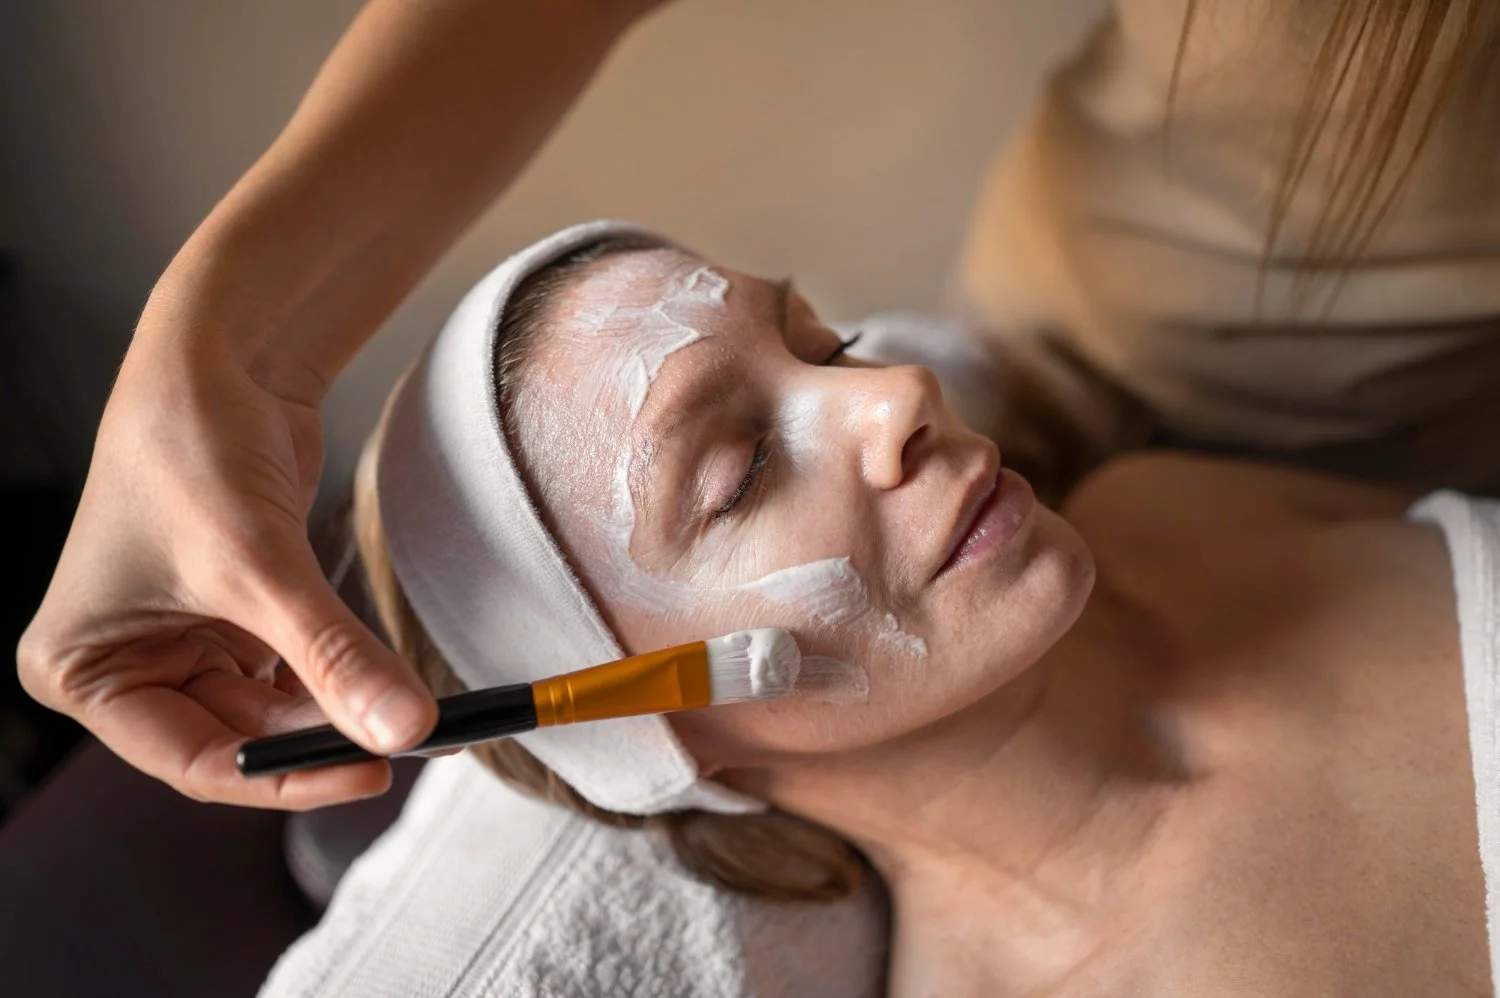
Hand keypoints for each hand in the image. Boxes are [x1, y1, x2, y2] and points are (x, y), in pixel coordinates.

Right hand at [17, 313, 436, 808]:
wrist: (221, 359)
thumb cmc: (190, 446)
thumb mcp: (259, 567)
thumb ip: (332, 656)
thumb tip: (401, 729)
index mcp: (82, 670)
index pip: (193, 761)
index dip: (286, 776)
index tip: (370, 772)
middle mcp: (126, 664)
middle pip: (240, 738)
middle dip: (320, 736)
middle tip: (405, 737)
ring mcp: (182, 641)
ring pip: (274, 709)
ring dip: (335, 707)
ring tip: (401, 702)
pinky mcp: (233, 615)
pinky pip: (293, 670)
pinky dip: (336, 673)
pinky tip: (377, 673)